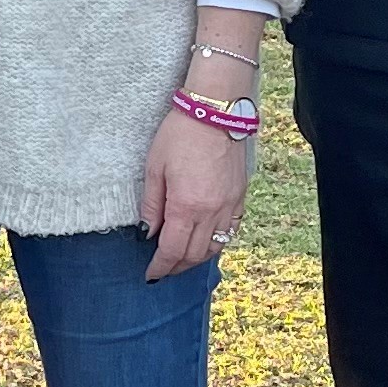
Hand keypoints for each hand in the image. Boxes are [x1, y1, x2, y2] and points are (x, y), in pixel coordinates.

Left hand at [142, 103, 251, 278]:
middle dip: (177, 266)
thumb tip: (147, 234)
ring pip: (215, 246)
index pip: (172, 249)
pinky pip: (230, 230)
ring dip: (197, 258)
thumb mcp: (155, 168)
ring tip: (182, 260)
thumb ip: (152, 206)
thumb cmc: (180, 134)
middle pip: (194, 254)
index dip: (160, 266)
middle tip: (163, 269)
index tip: (151, 275)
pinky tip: (205, 242)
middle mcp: (211, 211)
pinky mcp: (240, 196)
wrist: (215, 111)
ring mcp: (229, 205)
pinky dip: (216, 242)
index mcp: (186, 206)